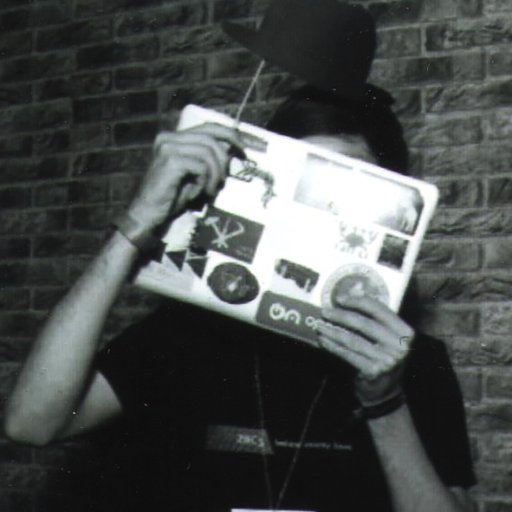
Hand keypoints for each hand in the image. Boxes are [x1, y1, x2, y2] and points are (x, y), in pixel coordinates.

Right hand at [127, 122, 242, 232]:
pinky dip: (205, 181)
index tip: (242, 148)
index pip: (207, 126)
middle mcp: (168, 138)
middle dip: (223, 161)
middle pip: (210, 139)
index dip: (229, 134)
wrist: (147, 214)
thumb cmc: (170, 197)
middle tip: (222, 181)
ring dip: (215, 175)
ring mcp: (168, 148)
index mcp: (172, 138)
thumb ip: (206, 158)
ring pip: (208, 153)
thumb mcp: (193, 174)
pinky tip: (198, 193)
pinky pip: (201, 166)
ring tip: (210, 190)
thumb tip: (229, 148)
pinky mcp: (170, 161)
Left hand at [316, 296, 414, 403]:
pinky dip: (333, 346)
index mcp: (405, 332)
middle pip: (364, 323)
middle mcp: (399, 346)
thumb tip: (351, 293)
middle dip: (341, 315)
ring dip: (333, 331)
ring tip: (319, 325)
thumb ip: (374, 319)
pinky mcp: (373, 371)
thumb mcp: (387, 338)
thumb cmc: (383, 357)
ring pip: (353, 339)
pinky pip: (348, 354)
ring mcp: (387, 360)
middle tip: (325, 311)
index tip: (340, 298)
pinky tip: (323, 340)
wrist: (386, 392)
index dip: (358, 301)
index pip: (379, 309)